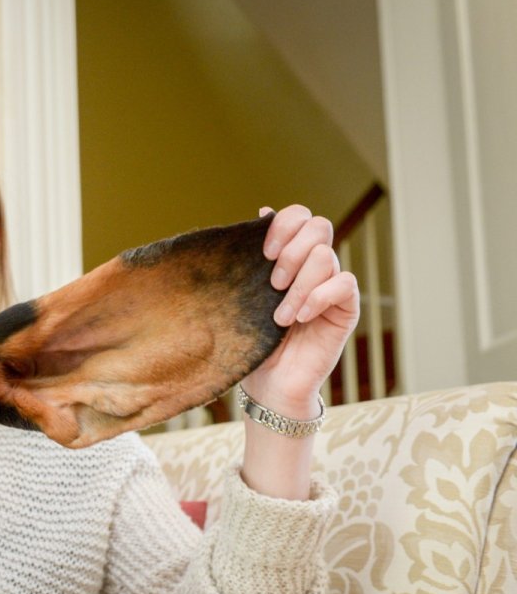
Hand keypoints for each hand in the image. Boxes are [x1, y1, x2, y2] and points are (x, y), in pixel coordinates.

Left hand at [242, 204, 359, 416]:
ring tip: (280, 316)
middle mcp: (314, 266)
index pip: (300, 216)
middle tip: (272, 284)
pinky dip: (318, 298)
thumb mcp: (246, 294)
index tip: (263, 253)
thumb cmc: (253, 338)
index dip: (283, 225)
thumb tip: (263, 211)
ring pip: (325, 257)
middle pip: (319, 226)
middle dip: (291, 251)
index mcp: (290, 256)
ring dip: (298, 286)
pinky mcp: (346, 309)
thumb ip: (254, 257)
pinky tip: (300, 318)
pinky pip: (344, 284)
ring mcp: (331, 286)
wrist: (268, 382)